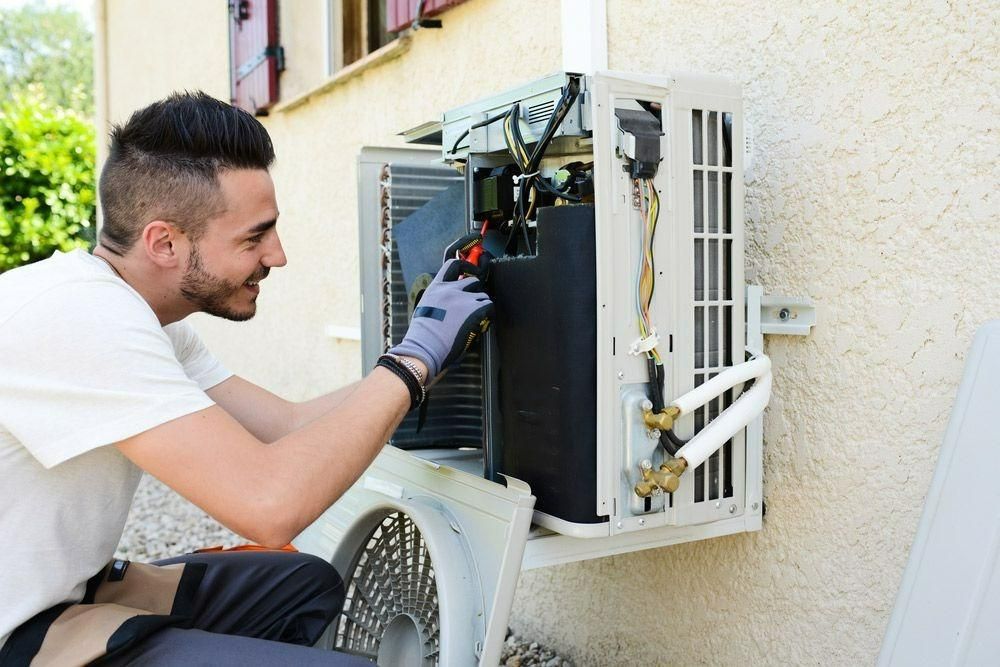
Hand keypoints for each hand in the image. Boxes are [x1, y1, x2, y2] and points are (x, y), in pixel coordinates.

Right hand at [388, 259, 493, 378]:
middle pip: (473, 281)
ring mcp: (463, 298)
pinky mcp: (474, 309)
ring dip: (481, 305)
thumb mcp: (425, 308)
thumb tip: (447, 305)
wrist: (425, 346)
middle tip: (473, 305)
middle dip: (475, 292)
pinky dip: (488, 314)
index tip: (470, 271)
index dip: (465, 266)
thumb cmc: (422, 335)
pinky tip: (482, 323)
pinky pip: (489, 306)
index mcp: (436, 287)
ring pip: (483, 295)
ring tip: (476, 318)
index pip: (453, 264)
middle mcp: (450, 289)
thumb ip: (437, 300)